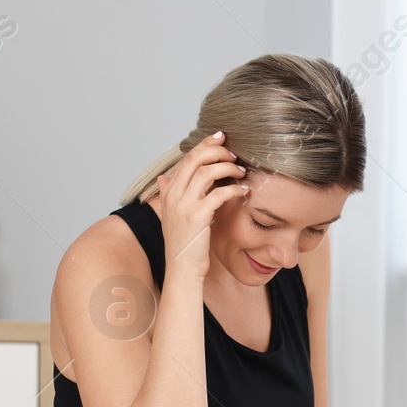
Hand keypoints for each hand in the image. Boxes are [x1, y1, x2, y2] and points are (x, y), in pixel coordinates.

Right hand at [156, 131, 247, 279]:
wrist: (181, 269)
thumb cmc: (182, 244)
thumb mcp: (171, 217)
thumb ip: (168, 195)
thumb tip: (162, 179)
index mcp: (169, 193)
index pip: (186, 159)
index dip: (204, 145)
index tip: (220, 137)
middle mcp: (174, 195)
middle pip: (195, 159)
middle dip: (216, 151)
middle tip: (233, 153)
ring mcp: (184, 206)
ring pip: (207, 172)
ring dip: (227, 168)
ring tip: (241, 171)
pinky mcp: (198, 217)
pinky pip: (219, 194)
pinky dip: (233, 188)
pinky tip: (243, 190)